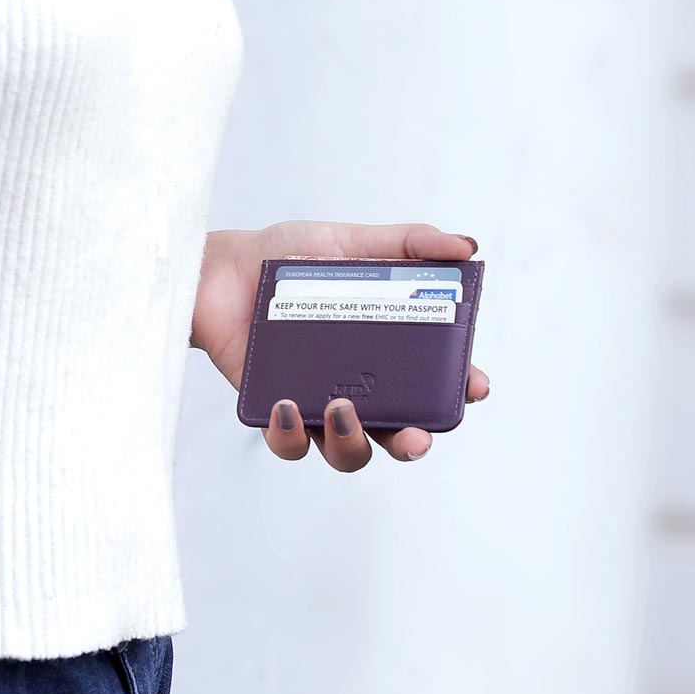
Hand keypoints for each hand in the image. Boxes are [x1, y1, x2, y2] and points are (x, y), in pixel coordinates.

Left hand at [190, 220, 489, 471]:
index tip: (474, 386)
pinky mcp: (273, 411)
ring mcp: (316, 401)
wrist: (220, 267)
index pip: (432, 381)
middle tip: (416, 436)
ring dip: (352, 443)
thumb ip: (409, 243)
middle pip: (396, 433)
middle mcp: (356, 384)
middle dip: (412, 443)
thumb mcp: (353, 241)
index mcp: (383, 351)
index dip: (458, 391)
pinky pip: (288, 444)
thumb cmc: (288, 257)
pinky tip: (287, 406)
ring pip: (346, 451)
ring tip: (343, 408)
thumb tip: (466, 246)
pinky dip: (290, 436)